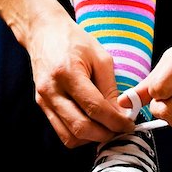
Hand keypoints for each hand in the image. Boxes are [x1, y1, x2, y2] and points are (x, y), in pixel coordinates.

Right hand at [27, 16, 133, 146]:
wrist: (43, 32)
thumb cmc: (75, 41)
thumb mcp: (101, 58)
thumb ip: (110, 89)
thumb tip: (121, 116)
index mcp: (67, 73)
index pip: (95, 108)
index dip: (115, 122)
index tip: (129, 125)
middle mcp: (52, 90)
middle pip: (81, 127)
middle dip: (106, 134)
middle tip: (120, 129)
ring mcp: (44, 101)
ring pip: (71, 137)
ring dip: (92, 139)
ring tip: (107, 129)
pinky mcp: (43, 107)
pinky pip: (63, 134)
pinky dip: (81, 137)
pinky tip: (93, 127)